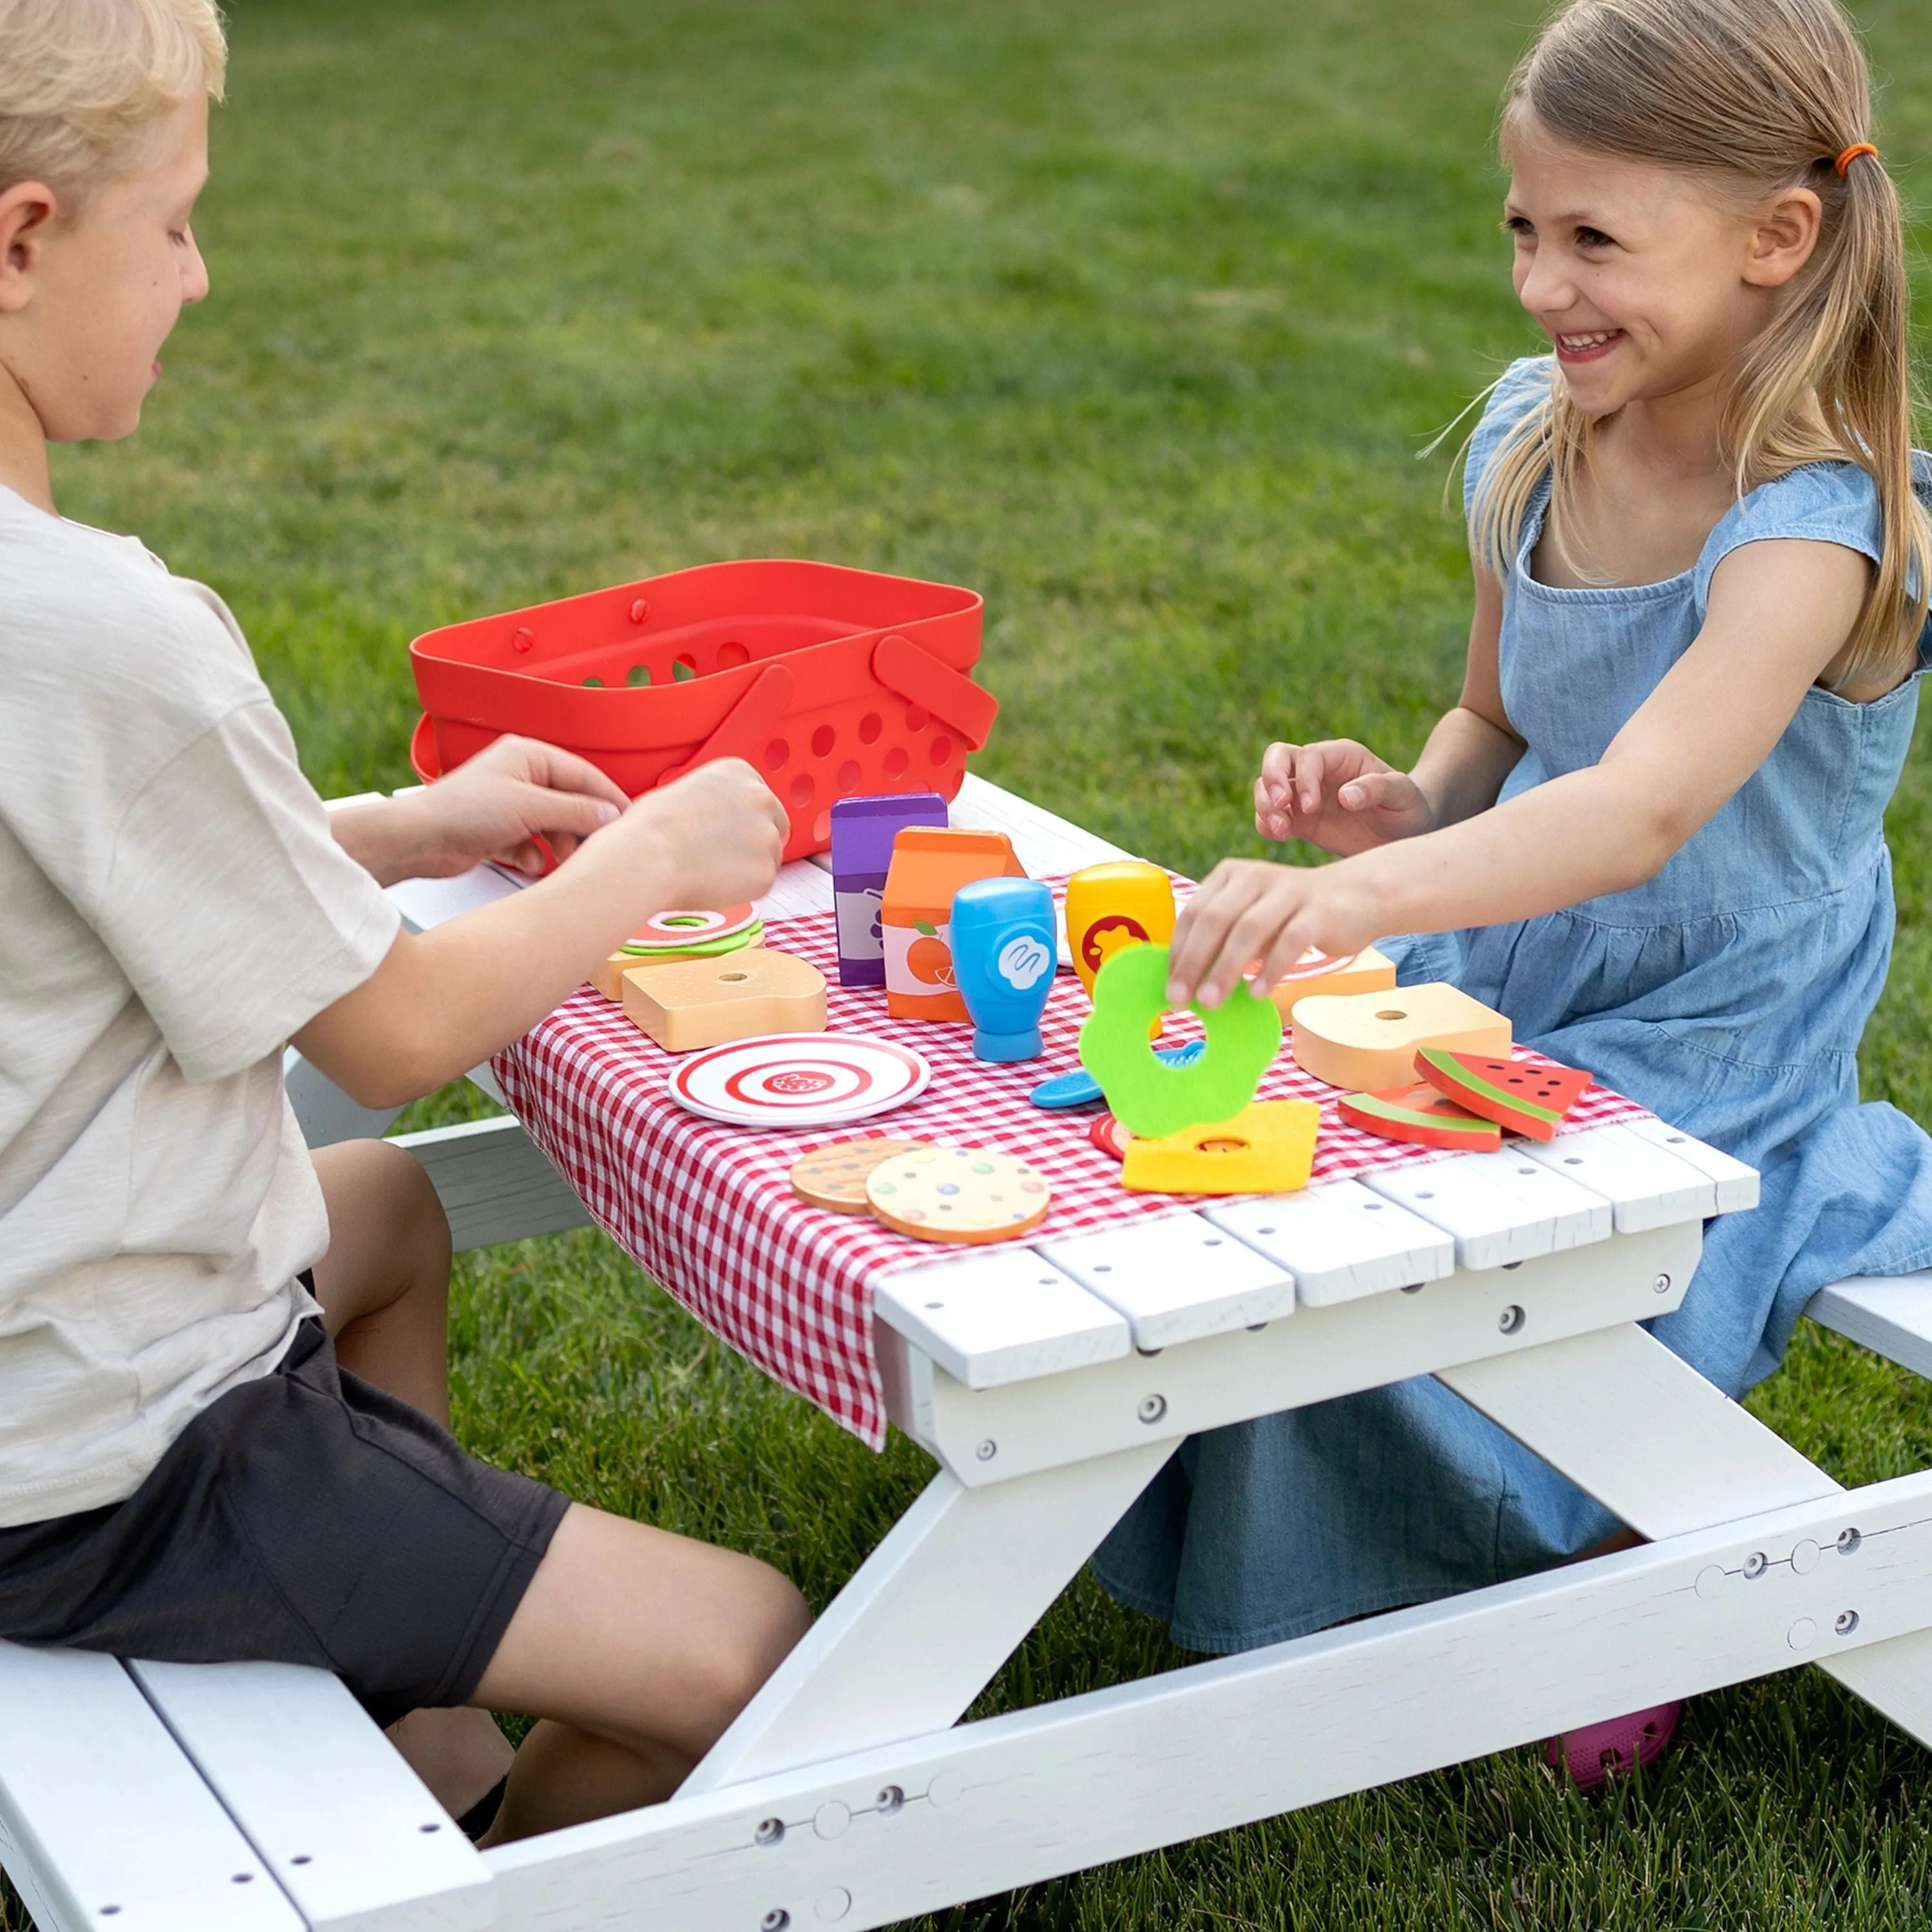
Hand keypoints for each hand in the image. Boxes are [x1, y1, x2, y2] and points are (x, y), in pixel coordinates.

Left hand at [407, 736, 631, 877]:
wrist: (419, 840)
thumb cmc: (463, 811)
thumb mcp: (530, 807)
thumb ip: (576, 811)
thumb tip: (611, 815)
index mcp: (529, 756)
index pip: (583, 774)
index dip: (608, 798)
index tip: (629, 821)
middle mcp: (521, 776)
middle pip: (570, 802)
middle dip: (580, 827)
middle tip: (595, 847)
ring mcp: (510, 803)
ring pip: (553, 824)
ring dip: (559, 844)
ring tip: (561, 858)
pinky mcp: (500, 830)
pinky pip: (533, 842)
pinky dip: (534, 854)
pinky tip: (529, 862)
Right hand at [618, 758, 789, 910]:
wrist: (647, 856)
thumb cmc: (651, 826)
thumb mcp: (685, 790)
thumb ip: (715, 800)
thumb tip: (718, 818)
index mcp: (740, 772)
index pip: (760, 799)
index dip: (744, 819)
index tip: (728, 831)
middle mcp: (761, 798)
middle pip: (775, 825)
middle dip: (756, 842)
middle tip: (726, 856)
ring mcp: (767, 835)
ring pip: (769, 857)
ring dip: (748, 866)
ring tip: (709, 871)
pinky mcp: (766, 871)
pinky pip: (760, 884)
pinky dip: (742, 890)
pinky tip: (713, 884)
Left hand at [1165, 857, 1380, 1009]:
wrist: (1357, 896)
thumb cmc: (1292, 915)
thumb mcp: (1252, 919)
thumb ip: (1222, 941)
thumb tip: (1185, 982)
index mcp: (1231, 875)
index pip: (1194, 912)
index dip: (1178, 951)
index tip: (1168, 987)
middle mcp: (1256, 876)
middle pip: (1215, 918)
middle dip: (1194, 962)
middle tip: (1180, 998)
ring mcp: (1289, 891)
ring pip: (1249, 929)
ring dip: (1226, 969)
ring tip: (1211, 1002)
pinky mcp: (1320, 910)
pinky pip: (1291, 940)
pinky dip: (1271, 969)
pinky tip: (1258, 993)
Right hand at [1254, 739, 1433, 854]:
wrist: (1404, 835)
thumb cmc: (1408, 808)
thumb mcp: (1404, 796)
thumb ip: (1378, 789)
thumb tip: (1345, 796)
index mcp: (1342, 756)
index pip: (1309, 757)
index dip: (1304, 779)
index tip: (1311, 808)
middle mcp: (1318, 770)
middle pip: (1277, 757)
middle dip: (1271, 780)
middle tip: (1280, 807)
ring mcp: (1304, 793)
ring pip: (1265, 785)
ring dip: (1265, 806)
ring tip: (1282, 831)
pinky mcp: (1298, 818)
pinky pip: (1268, 814)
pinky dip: (1264, 823)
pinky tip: (1280, 836)